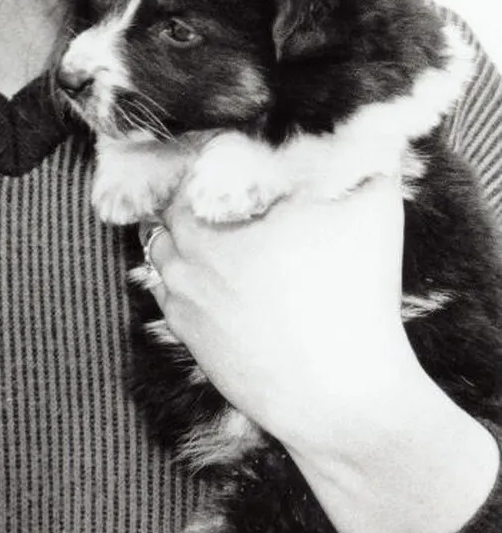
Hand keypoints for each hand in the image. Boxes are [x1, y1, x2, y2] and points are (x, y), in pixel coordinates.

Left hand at [141, 175, 499, 532]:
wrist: (344, 400)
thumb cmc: (352, 299)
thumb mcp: (371, 209)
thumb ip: (363, 157)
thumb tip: (363, 132)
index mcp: (210, 227)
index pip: (181, 175)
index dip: (198, 156)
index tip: (216, 148)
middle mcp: (185, 266)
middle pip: (162, 217)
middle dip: (181, 197)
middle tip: (203, 183)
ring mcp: (187, 310)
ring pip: (160, 260)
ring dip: (176, 240)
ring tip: (202, 225)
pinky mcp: (197, 348)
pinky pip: (172, 302)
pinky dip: (183, 282)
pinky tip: (210, 277)